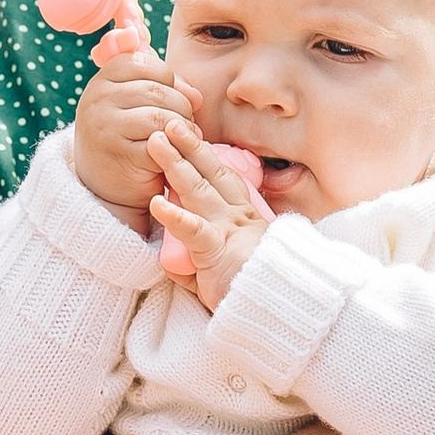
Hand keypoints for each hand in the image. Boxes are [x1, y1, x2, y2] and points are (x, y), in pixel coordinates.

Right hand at [72, 27, 198, 223]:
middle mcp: (97, 101)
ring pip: (161, 116)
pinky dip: (177, 148)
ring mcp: (105, 128)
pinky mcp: (120, 155)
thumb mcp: (136, 106)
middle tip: (185, 123)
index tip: (171, 96)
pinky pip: (161, 143)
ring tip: (184, 138)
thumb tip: (196, 95)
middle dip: (181, 106)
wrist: (106, 188)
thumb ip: (164, 88)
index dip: (166, 77)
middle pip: (156, 90)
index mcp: (101, 82)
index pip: (142, 62)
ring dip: (183, 128)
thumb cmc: (128, 139)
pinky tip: (177, 154)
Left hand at [148, 121, 267, 305]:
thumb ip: (197, 264)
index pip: (222, 180)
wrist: (277, 311)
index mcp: (242, 219)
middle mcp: (237, 217)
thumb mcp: (222, 274)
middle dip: (190, 146)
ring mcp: (228, 231)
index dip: (205, 156)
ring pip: (199, 191)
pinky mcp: (217, 252)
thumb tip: (176, 263)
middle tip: (171, 123)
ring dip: (176, 164)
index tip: (189, 135)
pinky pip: (194, 231)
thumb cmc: (252, 294)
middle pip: (211, 174)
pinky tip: (156, 202)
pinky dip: (174, 215)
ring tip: (157, 142)